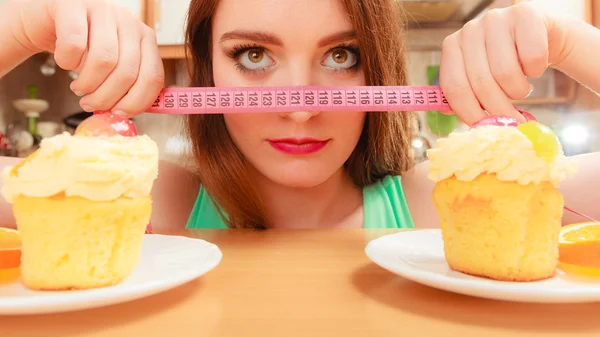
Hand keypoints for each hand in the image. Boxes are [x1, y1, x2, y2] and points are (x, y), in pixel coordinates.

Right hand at [11, 0, 163, 116]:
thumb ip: (124, 85)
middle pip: (127, 72)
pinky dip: (67, 62)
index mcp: (145, 38)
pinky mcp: (72, 5)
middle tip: (90, 104)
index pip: (152, 76)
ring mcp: (102, 10)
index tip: (118, 113)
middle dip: (106, 98)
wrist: (45, 20)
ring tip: (79, 88)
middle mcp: (128, 21)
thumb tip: (122, 112)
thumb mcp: (110, 66)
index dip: (136, 102)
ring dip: (88, 84)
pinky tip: (65, 63)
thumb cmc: (82, 48)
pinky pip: (74, 44)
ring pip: (104, 60)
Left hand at [439, 2, 566, 125]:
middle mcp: (469, 30)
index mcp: (452, 47)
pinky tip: (533, 68)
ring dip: (518, 90)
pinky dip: (536, 71)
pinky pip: (531, 57)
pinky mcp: (525, 14)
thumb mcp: (480, 78)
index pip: (454, 87)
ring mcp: (496, 19)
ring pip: (505, 72)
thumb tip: (447, 112)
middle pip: (480, 83)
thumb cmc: (507, 64)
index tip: (484, 127)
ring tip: (520, 88)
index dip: (469, 112)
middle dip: (498, 109)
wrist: (542, 38)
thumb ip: (463, 94)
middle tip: (511, 121)